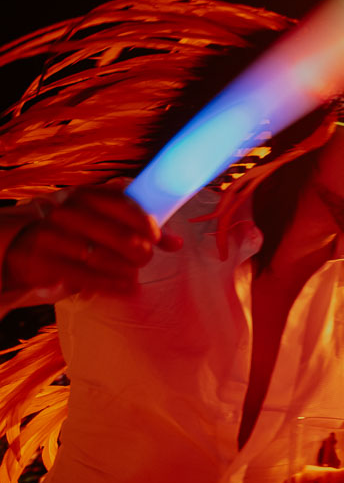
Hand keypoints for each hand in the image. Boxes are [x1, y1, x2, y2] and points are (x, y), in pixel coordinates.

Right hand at [2, 185, 181, 296]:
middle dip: (138, 250)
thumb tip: (176, 242)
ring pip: (100, 255)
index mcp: (85, 195)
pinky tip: (126, 286)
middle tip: (145, 259)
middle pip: (115, 232)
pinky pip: (83, 275)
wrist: (28, 249)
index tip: (157, 237)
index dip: (144, 220)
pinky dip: (110, 283)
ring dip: (125, 269)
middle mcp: (67, 211)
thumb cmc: (78, 234)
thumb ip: (140, 228)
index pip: (121, 202)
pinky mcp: (41, 259)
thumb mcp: (106, 223)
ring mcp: (51, 234)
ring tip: (133, 273)